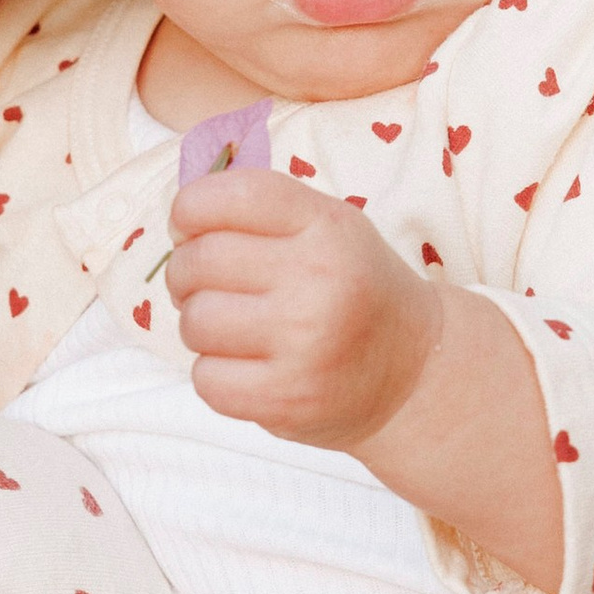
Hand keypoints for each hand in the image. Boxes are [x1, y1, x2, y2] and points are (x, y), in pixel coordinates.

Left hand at [167, 168, 436, 449]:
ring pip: (194, 321)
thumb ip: (262, 211)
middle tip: (210, 285)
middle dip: (187, 273)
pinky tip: (250, 366)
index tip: (188, 227)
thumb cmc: (355, 289)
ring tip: (236, 329)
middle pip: (198, 261)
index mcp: (327, 226)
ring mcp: (303, 343)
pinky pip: (205, 377)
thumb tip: (180, 219)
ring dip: (202, 325)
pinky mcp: (286, 398)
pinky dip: (216, 373)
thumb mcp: (330, 227)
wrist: (414, 372)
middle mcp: (318, 279)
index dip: (189, 208)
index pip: (229, 196)